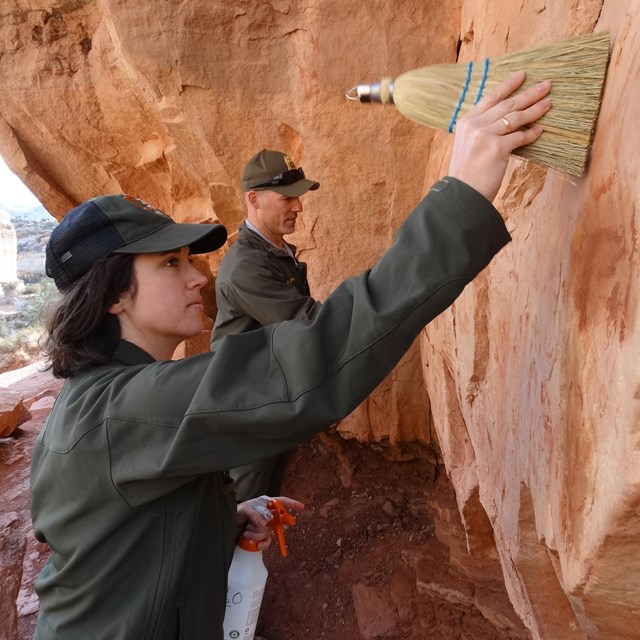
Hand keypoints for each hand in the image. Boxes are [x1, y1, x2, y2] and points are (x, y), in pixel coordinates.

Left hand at [236, 495, 304, 550]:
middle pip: (276, 521)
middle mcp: (267, 515)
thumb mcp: (243, 509)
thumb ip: (254, 513)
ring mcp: (265, 527)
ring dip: (256, 533)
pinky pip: (267, 542)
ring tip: (246, 530)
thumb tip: (265, 522)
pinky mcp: (261, 537)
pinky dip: (261, 544)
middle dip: (264, 525)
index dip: (292, 504)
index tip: (301, 507)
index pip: (281, 502)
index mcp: (265, 504)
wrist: (228, 527)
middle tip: (253, 525)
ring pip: (269, 532)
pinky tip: (255, 544)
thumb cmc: (236, 513)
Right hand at [447, 70, 550, 201]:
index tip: (522, 75)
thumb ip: (480, 131)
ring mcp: (486, 136)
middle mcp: (475, 125)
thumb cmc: (466, 174)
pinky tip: (540, 130)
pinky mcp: (497, 148)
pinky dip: (531, 134)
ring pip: (515, 118)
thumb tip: (502, 122)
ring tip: (548, 103)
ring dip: (535, 109)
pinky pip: (520, 137)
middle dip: (528, 93)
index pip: (490, 98)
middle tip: (545, 86)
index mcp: (466, 122)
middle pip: (507, 104)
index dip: (508, 85)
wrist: (462, 194)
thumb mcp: (467, 146)